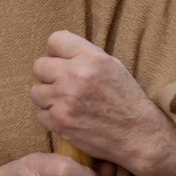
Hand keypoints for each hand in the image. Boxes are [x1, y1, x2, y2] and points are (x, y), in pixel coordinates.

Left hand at [31, 30, 175, 175]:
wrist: (139, 135)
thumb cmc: (127, 99)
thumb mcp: (112, 66)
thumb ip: (85, 55)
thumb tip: (57, 49)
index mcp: (92, 58)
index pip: (55, 40)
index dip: (57, 52)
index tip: (64, 62)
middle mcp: (76, 75)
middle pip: (39, 66)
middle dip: (49, 75)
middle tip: (63, 85)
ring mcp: (65, 100)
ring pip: (36, 92)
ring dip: (48, 97)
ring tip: (66, 103)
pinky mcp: (60, 122)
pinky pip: (40, 114)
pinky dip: (51, 117)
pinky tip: (68, 118)